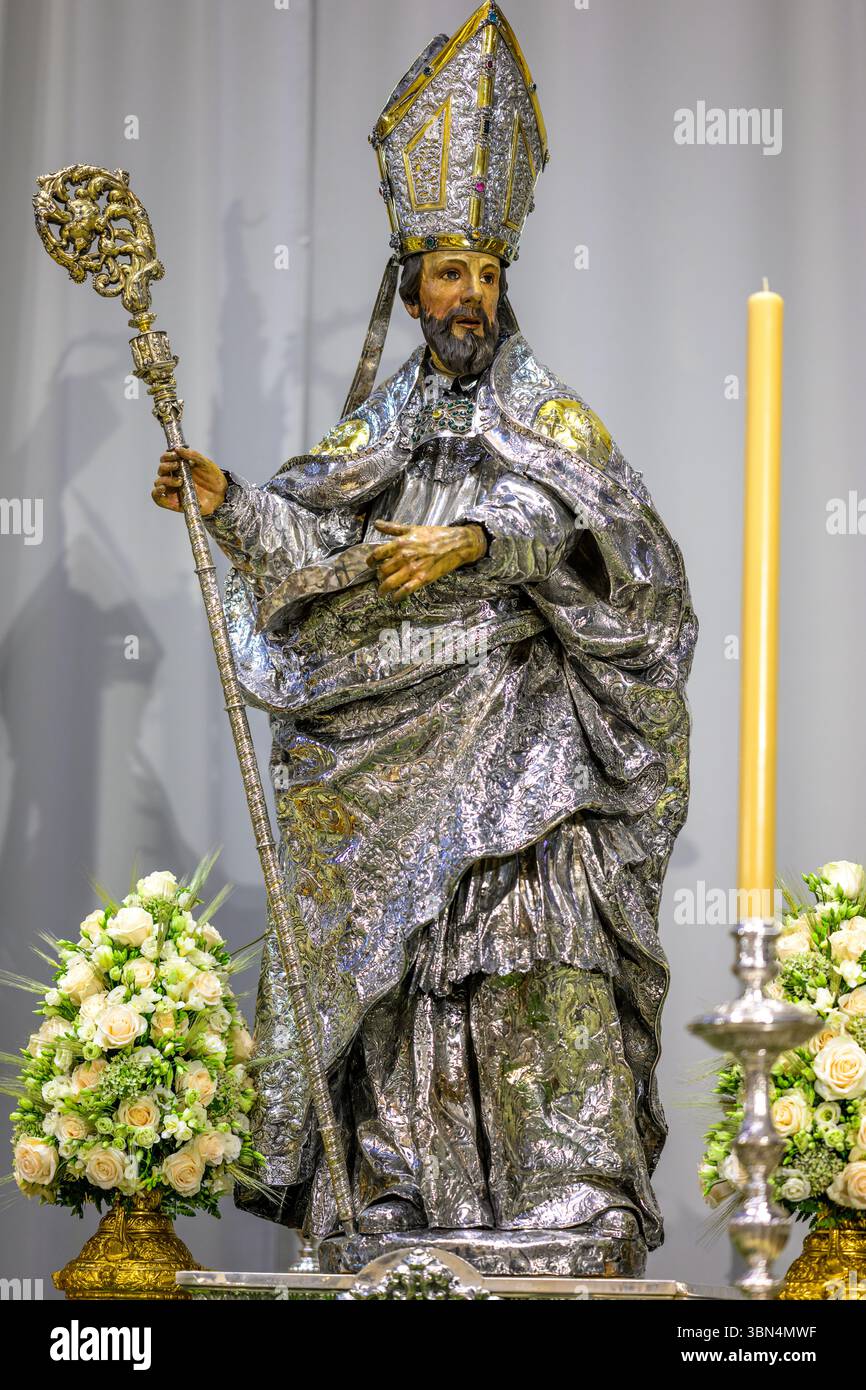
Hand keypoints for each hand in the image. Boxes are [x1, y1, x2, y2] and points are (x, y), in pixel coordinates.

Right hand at [152, 447, 227, 515]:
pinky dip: (156, 493)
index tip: (175, 455)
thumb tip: (178, 449)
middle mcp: (174, 477)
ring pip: (158, 482)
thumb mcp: (205, 463)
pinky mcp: (173, 502)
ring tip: (180, 481)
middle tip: (177, 466)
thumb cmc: (213, 478)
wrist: (221, 494)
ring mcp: (173, 490)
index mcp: (179, 467)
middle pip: (161, 470)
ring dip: (165, 479)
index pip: (166, 460)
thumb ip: (193, 455)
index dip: (167, 456)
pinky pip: (158, 499)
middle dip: (166, 466)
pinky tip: (163, 488)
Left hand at [367, 521, 486, 600]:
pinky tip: (394, 599)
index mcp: (400, 543)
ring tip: (382, 592)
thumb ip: (392, 528)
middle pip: (382, 571)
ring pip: (390, 582)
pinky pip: (405, 591)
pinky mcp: (422, 579)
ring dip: (383, 589)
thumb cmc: (435, 535)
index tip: (370, 564)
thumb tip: (377, 524)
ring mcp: (413, 569)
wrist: (456, 544)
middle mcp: (404, 557)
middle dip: (378, 576)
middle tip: (379, 578)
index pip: (377, 554)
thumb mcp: (412, 528)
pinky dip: (397, 596)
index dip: (370, 561)